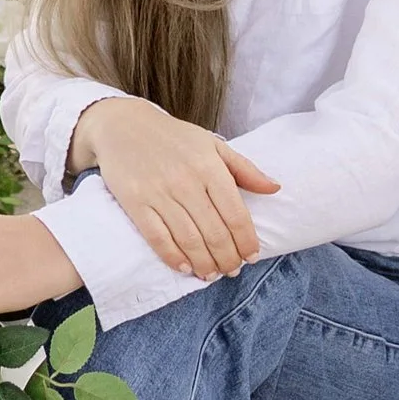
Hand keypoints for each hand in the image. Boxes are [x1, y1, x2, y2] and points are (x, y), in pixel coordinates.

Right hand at [79, 97, 277, 279]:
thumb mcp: (212, 145)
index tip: (252, 256)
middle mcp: (186, 181)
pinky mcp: (136, 203)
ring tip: (212, 274)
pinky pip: (158, 238)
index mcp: (209, 166)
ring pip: (189, 240)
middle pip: (214, 232)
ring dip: (204, 264)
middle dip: (227, 258)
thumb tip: (275, 188)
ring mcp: (159, 193)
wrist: (123, 125)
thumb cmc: (173, 137)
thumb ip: (244, 169)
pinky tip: (185, 267)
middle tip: (232, 270)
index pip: (235, 214)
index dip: (246, 240)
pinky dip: (174, 257)